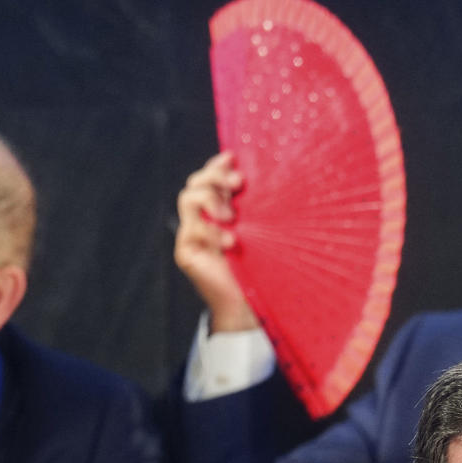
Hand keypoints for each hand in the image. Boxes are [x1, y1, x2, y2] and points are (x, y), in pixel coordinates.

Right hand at [175, 151, 259, 333]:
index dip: (217, 165)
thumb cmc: (263, 268)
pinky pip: (191, 230)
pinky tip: (231, 242)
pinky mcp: (186, 253)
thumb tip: (274, 179)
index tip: (233, 158)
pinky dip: (211, 232)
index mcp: (220, 211)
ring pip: (188, 198)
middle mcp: (203, 219)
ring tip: (231, 218)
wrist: (250, 305)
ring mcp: (192, 235)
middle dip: (214, 177)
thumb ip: (259, 209)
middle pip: (196, 182)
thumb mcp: (264, 232)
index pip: (210, 178)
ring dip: (211, 200)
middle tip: (237, 185)